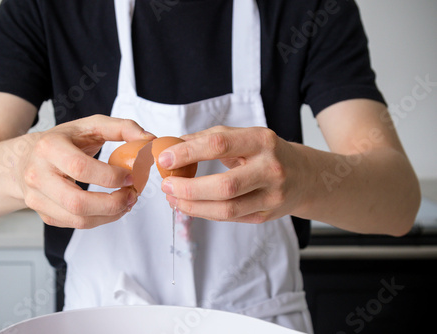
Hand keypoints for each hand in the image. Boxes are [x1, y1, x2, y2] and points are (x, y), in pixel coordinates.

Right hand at [17, 115, 154, 228]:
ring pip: (77, 219)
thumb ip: (121, 128)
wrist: (26, 158)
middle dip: (112, 204)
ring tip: (126, 203)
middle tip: (132, 196)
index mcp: (49, 147)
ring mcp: (37, 198)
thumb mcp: (89, 126)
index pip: (80, 167)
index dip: (110, 177)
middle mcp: (37, 174)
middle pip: (76, 202)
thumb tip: (148, 139)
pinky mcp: (43, 213)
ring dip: (109, 216)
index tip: (130, 177)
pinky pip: (74, 225)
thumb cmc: (63, 141)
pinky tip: (110, 208)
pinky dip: (99, 220)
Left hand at [158, 126, 305, 223]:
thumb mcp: (245, 137)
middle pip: (225, 185)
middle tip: (167, 185)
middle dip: (189, 188)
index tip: (165, 158)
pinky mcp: (266, 215)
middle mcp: (270, 168)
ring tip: (173, 198)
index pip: (219, 145)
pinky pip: (230, 218)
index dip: (188, 152)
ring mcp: (271, 196)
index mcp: (261, 141)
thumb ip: (210, 138)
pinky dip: (205, 212)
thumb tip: (173, 145)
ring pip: (227, 209)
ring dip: (193, 206)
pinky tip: (190, 205)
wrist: (305, 177)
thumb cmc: (267, 153)